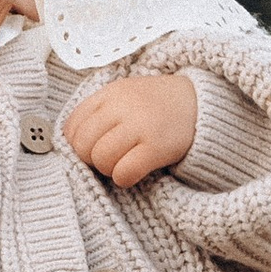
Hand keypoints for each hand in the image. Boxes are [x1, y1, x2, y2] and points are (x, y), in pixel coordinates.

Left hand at [61, 72, 200, 188]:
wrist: (201, 104)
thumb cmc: (156, 106)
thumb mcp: (124, 96)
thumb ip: (97, 112)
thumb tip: (69, 143)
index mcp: (109, 93)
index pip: (72, 127)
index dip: (77, 145)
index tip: (93, 148)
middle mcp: (122, 106)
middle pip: (83, 145)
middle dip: (90, 159)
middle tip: (109, 158)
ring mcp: (140, 125)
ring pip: (100, 159)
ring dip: (108, 169)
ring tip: (123, 163)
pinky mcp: (157, 147)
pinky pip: (124, 173)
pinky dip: (124, 178)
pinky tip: (134, 172)